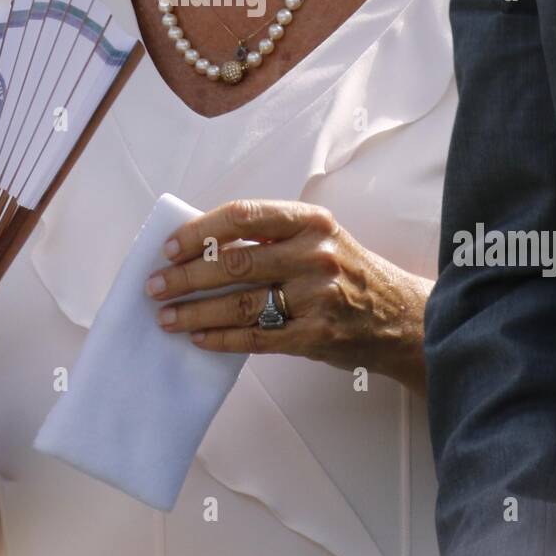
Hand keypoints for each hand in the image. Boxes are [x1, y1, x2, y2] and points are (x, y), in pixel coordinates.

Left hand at [144, 199, 429, 391]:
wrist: (401, 316)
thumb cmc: (348, 271)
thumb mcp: (320, 237)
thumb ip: (272, 236)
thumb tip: (202, 243)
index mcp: (311, 221)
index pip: (243, 216)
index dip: (200, 231)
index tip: (169, 247)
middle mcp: (316, 254)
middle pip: (234, 262)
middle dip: (185, 276)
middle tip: (154, 286)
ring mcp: (317, 296)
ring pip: (240, 303)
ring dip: (194, 311)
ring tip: (165, 316)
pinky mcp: (316, 335)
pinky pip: (257, 338)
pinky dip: (222, 339)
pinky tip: (198, 338)